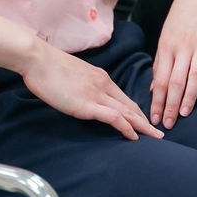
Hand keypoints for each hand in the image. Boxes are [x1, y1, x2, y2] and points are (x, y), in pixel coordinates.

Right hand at [20, 41, 163, 140]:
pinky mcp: (87, 105)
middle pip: (130, 105)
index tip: (143, 120)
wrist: (38, 59)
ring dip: (143, 126)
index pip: (123, 97)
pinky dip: (127, 128)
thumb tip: (80, 94)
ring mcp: (96, 95)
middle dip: (145, 120)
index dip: (136, 110)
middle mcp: (103, 85)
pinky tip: (134, 137)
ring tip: (154, 137)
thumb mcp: (71, 75)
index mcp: (100, 77)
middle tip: (158, 131)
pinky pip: (114, 118)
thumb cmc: (48, 67)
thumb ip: (81, 85)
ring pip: (127, 112)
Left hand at [150, 0, 196, 128]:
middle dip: (170, 106)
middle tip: (167, 124)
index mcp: (167, 45)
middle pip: (176, 82)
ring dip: (189, 99)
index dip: (157, 101)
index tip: (154, 117)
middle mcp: (183, 47)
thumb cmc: (182, 13)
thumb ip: (161, 61)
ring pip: (194, 78)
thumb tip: (155, 86)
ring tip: (185, 115)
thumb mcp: (166, 34)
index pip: (160, 79)